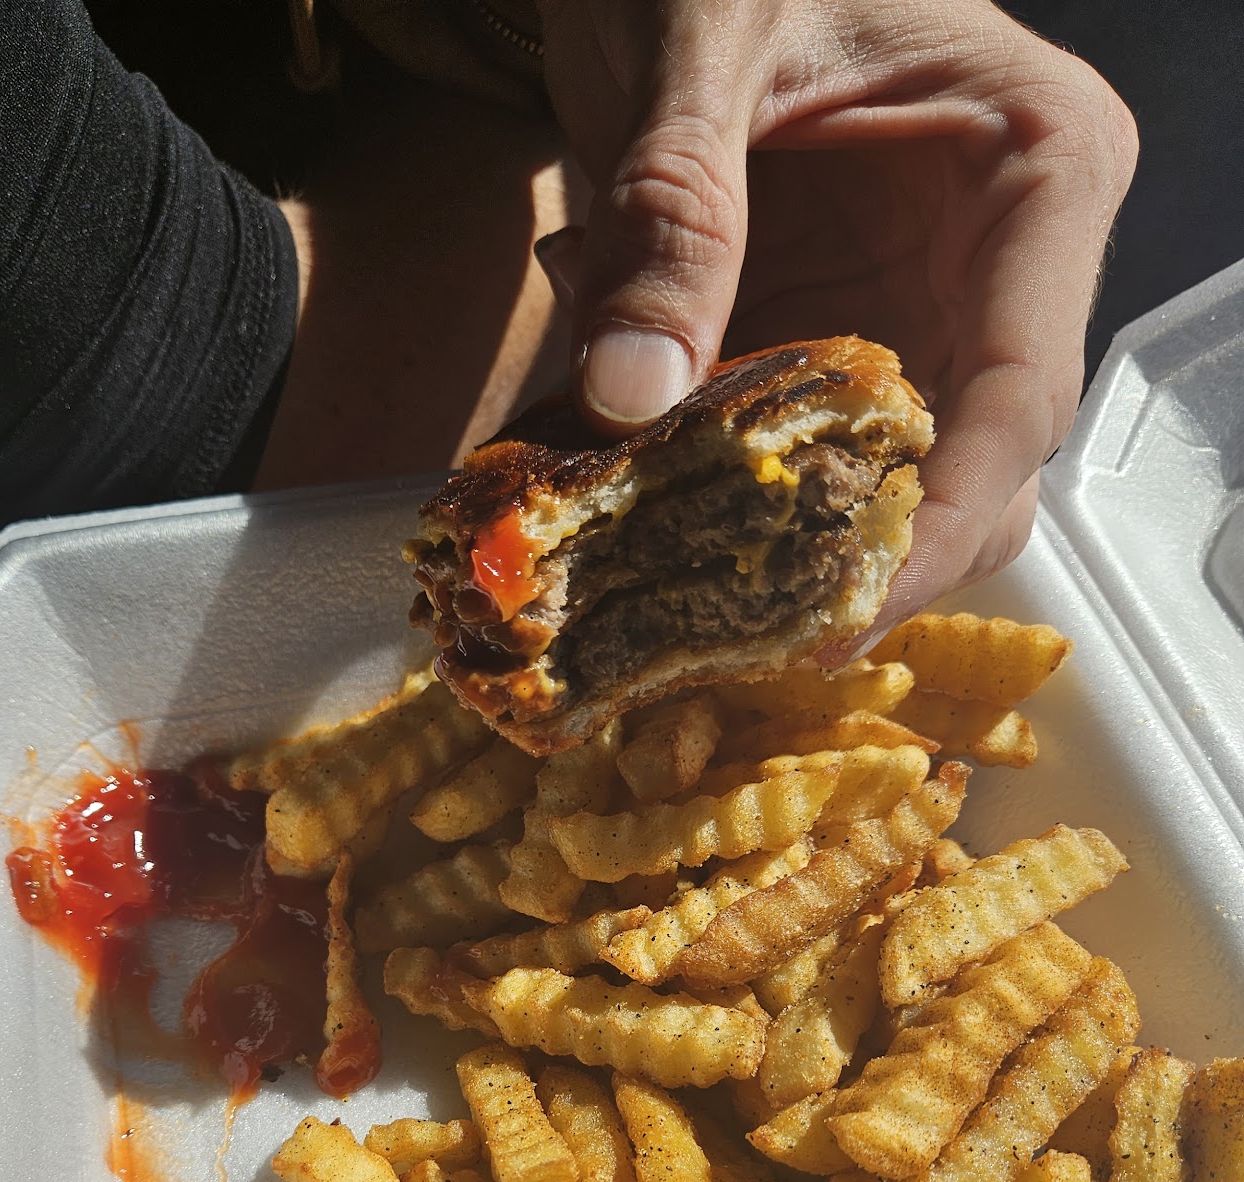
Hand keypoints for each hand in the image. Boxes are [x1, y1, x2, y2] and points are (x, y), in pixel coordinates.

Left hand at [533, 0, 1136, 636]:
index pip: (1022, 394)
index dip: (942, 524)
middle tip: (736, 637)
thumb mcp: (697, 47)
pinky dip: (717, 502)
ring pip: (887, 492)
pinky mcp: (831, 348)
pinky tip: (632, 498)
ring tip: (665, 587)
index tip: (844, 611)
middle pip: (974, 477)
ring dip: (778, 554)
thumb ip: (672, 213)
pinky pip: (796, 463)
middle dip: (860, 567)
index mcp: (1034, 172)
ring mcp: (916, 317)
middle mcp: (995, 268)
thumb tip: (633, 392)